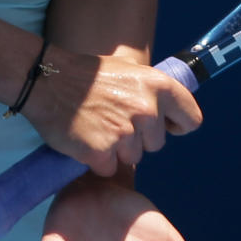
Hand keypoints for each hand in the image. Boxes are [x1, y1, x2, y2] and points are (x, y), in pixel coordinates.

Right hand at [22, 51, 201, 175]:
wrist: (49, 81)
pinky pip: (110, 169)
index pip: (192, 119)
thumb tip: (170, 112)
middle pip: (157, 144)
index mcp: (158, 86)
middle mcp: (147, 109)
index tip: (165, 126)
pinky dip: (98, 161)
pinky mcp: (103, 152)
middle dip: (138, 139)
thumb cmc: (89, 75)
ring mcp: (125, 132)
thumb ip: (152, 92)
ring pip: (133, 158)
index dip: (177, 125)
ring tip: (98, 127)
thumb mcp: (130, 71)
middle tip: (114, 121)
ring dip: (117, 150)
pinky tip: (86, 140)